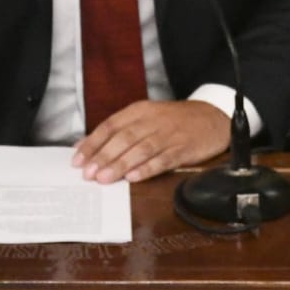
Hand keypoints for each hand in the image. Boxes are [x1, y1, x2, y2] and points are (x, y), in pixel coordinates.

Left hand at [71, 99, 228, 184]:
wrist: (212, 117)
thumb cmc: (173, 121)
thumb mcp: (146, 117)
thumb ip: (118, 131)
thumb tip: (85, 146)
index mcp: (139, 111)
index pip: (110, 125)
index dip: (93, 143)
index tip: (77, 160)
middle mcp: (152, 121)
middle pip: (123, 138)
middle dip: (103, 156)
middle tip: (88, 174)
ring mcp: (168, 135)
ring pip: (140, 149)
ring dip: (121, 164)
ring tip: (104, 179)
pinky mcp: (183, 149)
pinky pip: (163, 159)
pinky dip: (147, 168)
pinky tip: (134, 178)